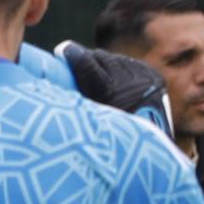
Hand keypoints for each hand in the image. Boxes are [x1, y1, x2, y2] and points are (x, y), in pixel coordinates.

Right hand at [55, 41, 173, 136]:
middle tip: (80, 71)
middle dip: (89, 62)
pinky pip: (131, 65)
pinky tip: (120, 84)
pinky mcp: (154, 77)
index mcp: (106, 91)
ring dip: (106, 67)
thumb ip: (72, 98)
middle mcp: (128, 81)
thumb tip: (49, 76)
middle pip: (100, 56)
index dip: (71, 53)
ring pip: (115, 60)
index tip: (62, 51)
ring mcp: (144, 78)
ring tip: (102, 83)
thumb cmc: (106, 143)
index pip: (85, 60)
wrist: (146, 153)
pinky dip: (124, 72)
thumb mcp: (84, 120)